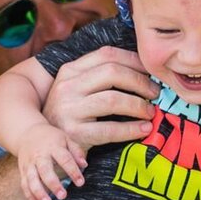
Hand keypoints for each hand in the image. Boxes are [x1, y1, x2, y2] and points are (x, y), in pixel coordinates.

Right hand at [14, 124, 86, 199]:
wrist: (27, 132)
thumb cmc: (51, 137)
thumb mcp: (65, 138)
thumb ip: (76, 151)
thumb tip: (85, 165)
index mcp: (53, 146)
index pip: (64, 159)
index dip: (73, 171)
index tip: (80, 182)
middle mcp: (40, 156)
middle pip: (45, 170)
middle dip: (53, 184)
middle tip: (62, 196)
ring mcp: (29, 164)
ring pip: (31, 179)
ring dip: (38, 192)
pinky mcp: (23, 170)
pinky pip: (24, 184)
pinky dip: (29, 196)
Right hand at [43, 46, 159, 150]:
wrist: (44, 145)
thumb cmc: (69, 113)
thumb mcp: (77, 89)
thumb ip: (100, 76)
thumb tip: (142, 69)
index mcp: (70, 70)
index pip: (106, 54)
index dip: (134, 60)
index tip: (151, 70)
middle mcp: (67, 86)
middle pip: (112, 73)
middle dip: (140, 81)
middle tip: (155, 92)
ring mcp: (69, 110)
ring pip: (113, 100)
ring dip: (138, 105)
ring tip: (150, 112)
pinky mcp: (74, 134)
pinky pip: (109, 130)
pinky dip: (131, 129)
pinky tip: (143, 129)